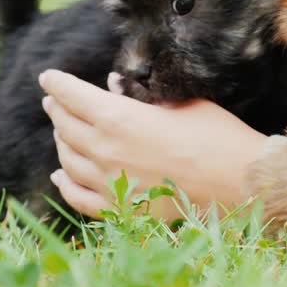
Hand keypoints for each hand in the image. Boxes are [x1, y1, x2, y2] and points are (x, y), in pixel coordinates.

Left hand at [38, 69, 268, 220]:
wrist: (238, 183)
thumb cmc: (215, 135)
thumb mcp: (178, 102)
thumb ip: (139, 95)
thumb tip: (113, 84)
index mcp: (119, 118)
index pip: (74, 95)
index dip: (58, 83)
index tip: (48, 76)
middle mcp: (105, 150)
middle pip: (67, 125)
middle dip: (57, 108)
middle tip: (53, 99)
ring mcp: (109, 183)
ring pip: (69, 158)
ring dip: (61, 141)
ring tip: (60, 130)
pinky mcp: (120, 210)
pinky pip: (79, 198)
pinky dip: (66, 184)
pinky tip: (60, 175)